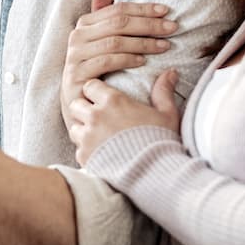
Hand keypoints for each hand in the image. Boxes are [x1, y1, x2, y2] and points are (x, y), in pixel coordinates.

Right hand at [61, 0, 176, 115]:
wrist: (80, 105)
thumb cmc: (96, 71)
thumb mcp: (101, 43)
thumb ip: (104, 18)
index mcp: (85, 23)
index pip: (117, 10)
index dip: (143, 9)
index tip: (166, 11)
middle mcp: (77, 36)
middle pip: (118, 23)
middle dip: (149, 24)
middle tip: (172, 27)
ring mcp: (75, 55)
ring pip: (115, 42)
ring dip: (143, 42)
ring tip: (164, 46)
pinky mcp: (77, 74)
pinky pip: (107, 61)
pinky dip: (128, 59)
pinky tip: (144, 62)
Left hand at [67, 69, 181, 164]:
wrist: (154, 172)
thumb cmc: (161, 141)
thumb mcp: (166, 114)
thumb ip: (163, 91)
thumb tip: (171, 72)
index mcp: (112, 101)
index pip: (90, 86)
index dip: (96, 91)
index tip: (103, 99)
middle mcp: (95, 116)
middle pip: (76, 104)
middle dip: (85, 109)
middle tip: (98, 117)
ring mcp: (87, 137)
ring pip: (74, 127)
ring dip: (83, 130)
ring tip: (97, 136)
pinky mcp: (84, 156)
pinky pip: (78, 149)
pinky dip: (87, 151)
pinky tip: (101, 154)